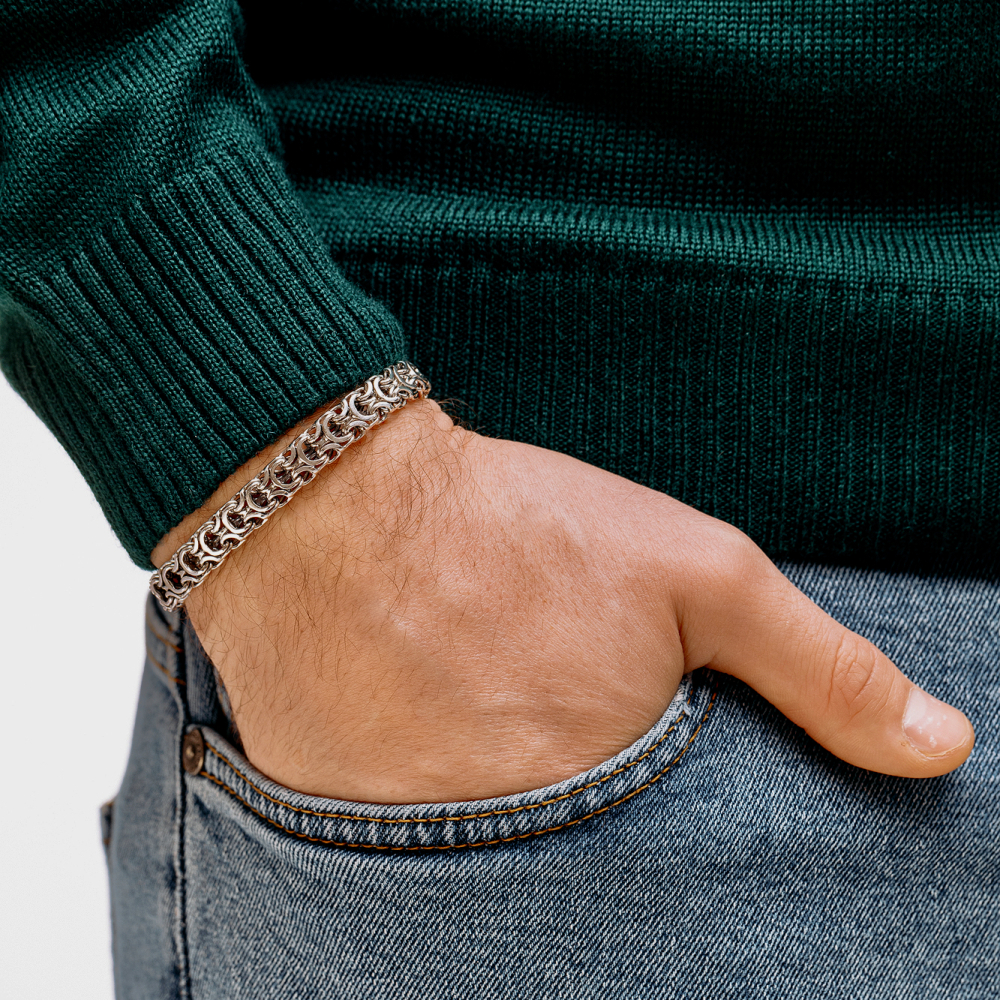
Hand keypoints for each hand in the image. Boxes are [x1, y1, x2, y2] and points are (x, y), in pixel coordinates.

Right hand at [154, 399, 974, 802]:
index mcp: (605, 800)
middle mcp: (503, 847)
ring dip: (492, 798)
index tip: (635, 778)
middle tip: (542, 725)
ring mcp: (404, 845)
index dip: (663, 825)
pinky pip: (393, 842)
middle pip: (572, 868)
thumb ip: (817, 669)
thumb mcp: (697, 576)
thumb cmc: (519, 529)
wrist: (335, 503)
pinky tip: (419, 722)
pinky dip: (420, 794)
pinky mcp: (327, 823)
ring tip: (481, 716)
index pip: (668, 877)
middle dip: (576, 806)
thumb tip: (943, 748)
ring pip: (482, 856)